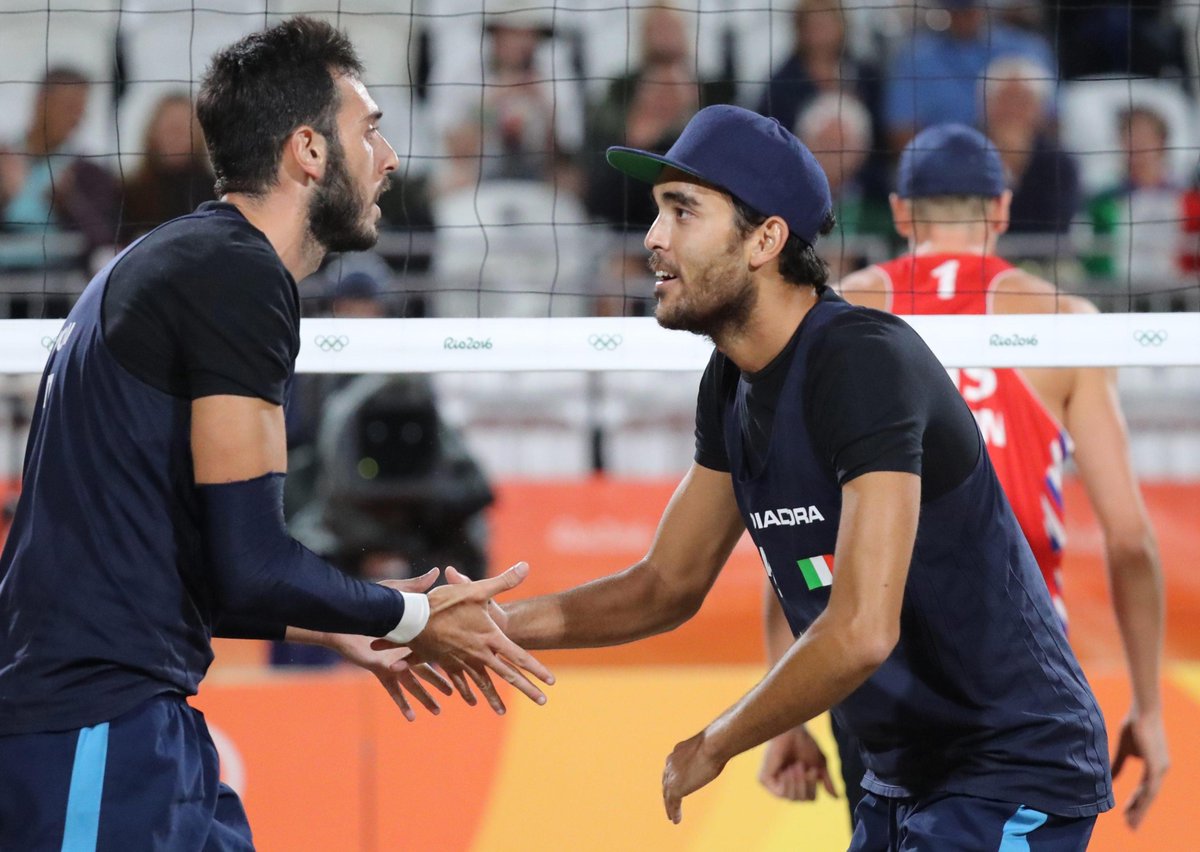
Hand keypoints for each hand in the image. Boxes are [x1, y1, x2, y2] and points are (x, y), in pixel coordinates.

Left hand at [323, 569, 453, 720]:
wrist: (347, 614)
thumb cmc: (374, 600)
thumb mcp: (403, 593)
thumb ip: (420, 586)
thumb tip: (439, 570)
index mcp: (413, 637)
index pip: (437, 650)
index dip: (452, 659)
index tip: (469, 665)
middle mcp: (405, 653)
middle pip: (431, 671)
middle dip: (445, 684)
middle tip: (464, 697)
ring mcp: (394, 663)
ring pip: (415, 684)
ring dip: (427, 698)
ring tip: (439, 712)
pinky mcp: (381, 670)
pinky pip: (393, 690)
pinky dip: (401, 703)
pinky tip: (410, 717)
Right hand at [374, 561, 553, 715]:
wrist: (413, 619)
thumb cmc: (445, 603)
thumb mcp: (477, 589)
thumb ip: (504, 581)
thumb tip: (525, 566)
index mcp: (490, 639)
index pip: (520, 657)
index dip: (537, 669)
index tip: (551, 682)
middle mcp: (479, 654)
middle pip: (508, 675)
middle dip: (527, 689)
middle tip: (542, 702)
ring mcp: (463, 661)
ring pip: (483, 683)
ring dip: (493, 698)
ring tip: (502, 712)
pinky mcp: (447, 662)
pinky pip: (460, 681)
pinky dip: (466, 692)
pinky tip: (471, 701)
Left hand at [662, 729, 725, 823]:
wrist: (712, 745)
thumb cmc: (717, 742)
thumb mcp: (709, 746)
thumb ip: (709, 751)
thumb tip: (721, 747)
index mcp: (677, 752)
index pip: (672, 768)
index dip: (673, 777)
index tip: (677, 784)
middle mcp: (670, 763)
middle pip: (666, 781)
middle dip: (667, 792)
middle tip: (670, 802)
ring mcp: (672, 776)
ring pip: (667, 794)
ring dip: (669, 805)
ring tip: (671, 816)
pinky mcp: (675, 787)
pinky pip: (672, 803)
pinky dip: (673, 812)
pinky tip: (676, 820)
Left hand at [758, 725, 837, 801]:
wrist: (791, 730)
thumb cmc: (805, 743)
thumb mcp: (820, 764)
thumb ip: (827, 780)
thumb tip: (837, 798)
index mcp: (798, 783)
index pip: (810, 798)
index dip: (813, 786)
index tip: (813, 769)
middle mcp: (785, 785)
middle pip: (802, 799)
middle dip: (806, 783)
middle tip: (802, 765)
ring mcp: (774, 782)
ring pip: (792, 798)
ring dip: (797, 781)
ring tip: (795, 765)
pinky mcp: (764, 780)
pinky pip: (780, 793)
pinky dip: (788, 782)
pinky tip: (787, 770)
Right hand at [1112, 708, 1169, 828]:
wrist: (1143, 711)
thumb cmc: (1134, 725)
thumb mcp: (1124, 749)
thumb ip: (1119, 764)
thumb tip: (1111, 778)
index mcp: (1155, 766)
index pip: (1145, 790)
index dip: (1135, 802)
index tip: (1126, 814)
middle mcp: (1161, 770)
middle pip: (1149, 797)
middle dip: (1138, 812)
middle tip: (1129, 826)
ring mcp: (1161, 769)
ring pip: (1150, 796)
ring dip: (1140, 811)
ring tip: (1130, 823)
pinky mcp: (1156, 766)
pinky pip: (1149, 788)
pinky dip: (1142, 800)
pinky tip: (1134, 808)